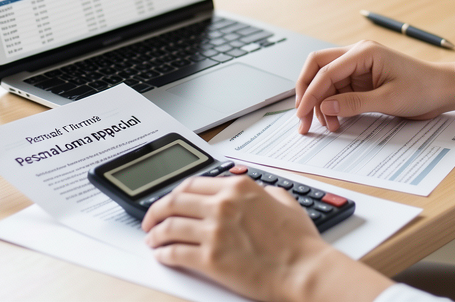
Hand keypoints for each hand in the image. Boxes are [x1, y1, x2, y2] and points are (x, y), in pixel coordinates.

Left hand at [141, 175, 389, 301]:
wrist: (304, 270)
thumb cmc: (299, 242)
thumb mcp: (286, 201)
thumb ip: (266, 191)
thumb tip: (259, 191)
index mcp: (238, 188)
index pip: (192, 184)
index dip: (175, 193)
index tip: (171, 201)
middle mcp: (223, 205)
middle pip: (174, 202)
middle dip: (156, 211)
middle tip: (151, 220)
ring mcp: (214, 231)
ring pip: (169, 226)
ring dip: (155, 233)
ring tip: (152, 239)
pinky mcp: (210, 258)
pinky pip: (174, 253)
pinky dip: (163, 254)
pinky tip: (161, 256)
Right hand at [294, 39, 454, 133]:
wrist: (444, 90)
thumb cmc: (423, 88)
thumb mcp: (388, 100)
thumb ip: (354, 103)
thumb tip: (324, 108)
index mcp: (363, 52)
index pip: (325, 71)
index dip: (310, 93)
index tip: (302, 114)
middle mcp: (357, 55)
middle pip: (318, 68)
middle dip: (307, 92)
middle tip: (303, 118)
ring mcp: (359, 67)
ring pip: (326, 81)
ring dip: (321, 103)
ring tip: (329, 126)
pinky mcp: (362, 80)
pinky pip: (338, 90)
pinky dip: (333, 106)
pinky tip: (337, 121)